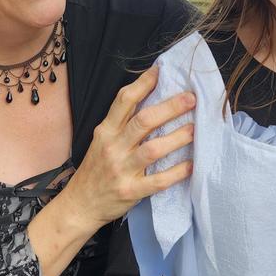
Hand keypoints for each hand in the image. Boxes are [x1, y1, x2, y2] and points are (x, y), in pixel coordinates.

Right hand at [64, 67, 194, 229]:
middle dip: (170, 108)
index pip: (124, 100)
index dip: (143, 84)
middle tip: (191, 99)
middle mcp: (113, 147)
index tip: (161, 71)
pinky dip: (177, 172)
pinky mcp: (131, 191)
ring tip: (196, 129)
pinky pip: (158, 181)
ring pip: (153, 149)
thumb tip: (151, 101)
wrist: (79, 205)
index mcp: (106, 131)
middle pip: (144, 121)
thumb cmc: (96, 170)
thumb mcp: (101, 141)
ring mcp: (122, 170)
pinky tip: (192, 165)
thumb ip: (121, 124)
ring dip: (177, 138)